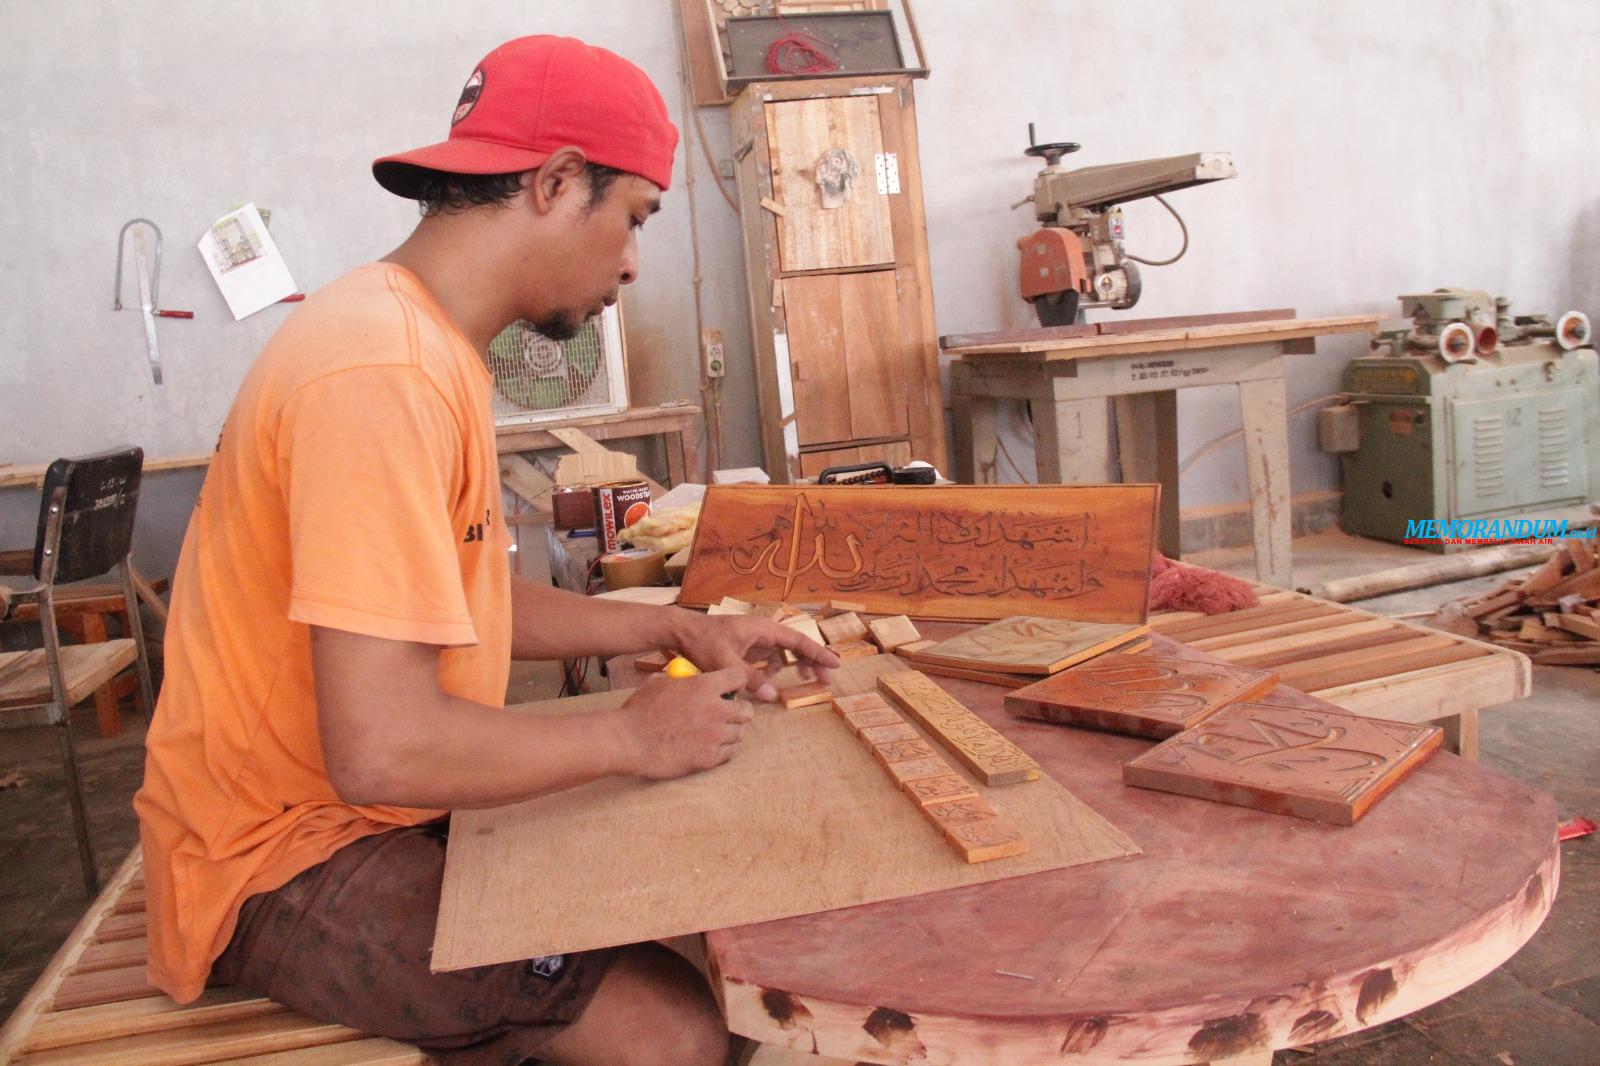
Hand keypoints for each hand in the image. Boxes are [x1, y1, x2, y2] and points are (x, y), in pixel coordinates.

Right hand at [611, 666, 754, 778]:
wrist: (628, 741)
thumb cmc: (639, 710)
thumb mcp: (660, 683)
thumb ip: (682, 680)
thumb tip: (688, 678)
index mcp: (704, 687)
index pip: (739, 677)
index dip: (736, 682)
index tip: (730, 689)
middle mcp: (715, 711)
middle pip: (747, 710)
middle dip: (738, 711)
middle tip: (727, 714)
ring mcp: (714, 736)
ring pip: (740, 733)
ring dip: (730, 731)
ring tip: (716, 732)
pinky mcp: (709, 758)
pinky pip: (729, 753)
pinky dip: (722, 750)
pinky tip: (709, 746)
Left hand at [669, 611, 840, 701]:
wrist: (680, 632)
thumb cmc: (702, 641)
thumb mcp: (725, 661)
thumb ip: (750, 678)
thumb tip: (773, 696)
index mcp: (763, 629)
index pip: (798, 640)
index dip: (818, 653)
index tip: (836, 664)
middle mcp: (763, 632)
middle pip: (796, 646)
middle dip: (813, 661)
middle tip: (827, 680)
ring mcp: (755, 640)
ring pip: (784, 653)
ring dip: (796, 665)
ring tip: (808, 680)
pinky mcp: (747, 648)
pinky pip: (769, 659)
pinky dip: (776, 670)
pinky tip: (773, 683)